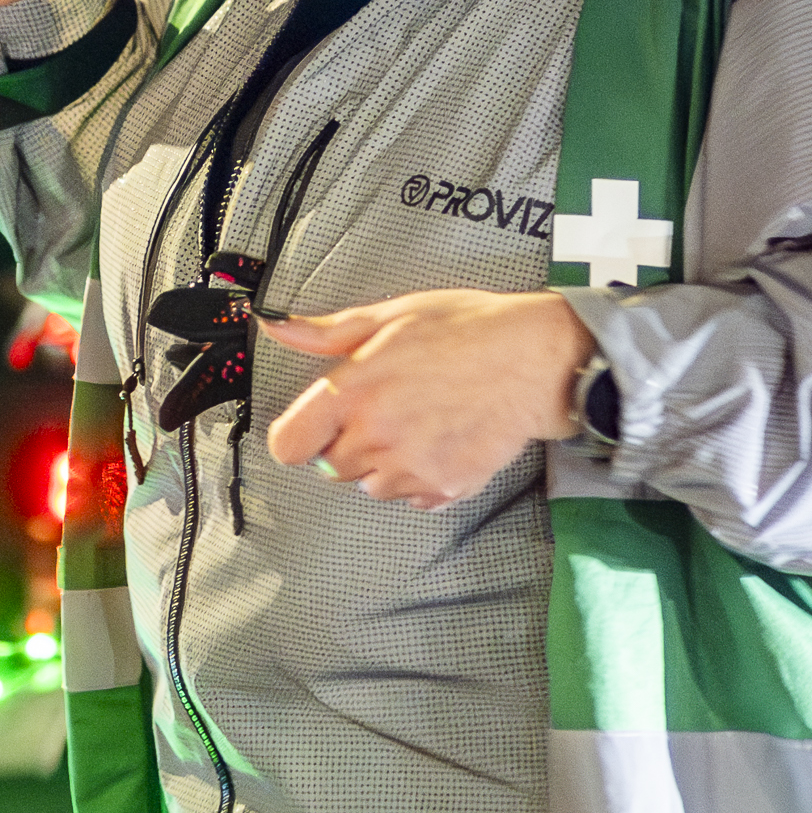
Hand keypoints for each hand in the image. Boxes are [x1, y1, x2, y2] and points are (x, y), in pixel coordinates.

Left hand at [263, 290, 591, 507]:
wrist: (534, 361)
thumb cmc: (468, 330)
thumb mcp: (392, 316)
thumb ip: (327, 332)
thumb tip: (276, 325)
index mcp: (354, 392)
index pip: (287, 445)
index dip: (298, 435)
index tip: (313, 426)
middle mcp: (376, 436)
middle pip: (330, 468)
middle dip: (348, 443)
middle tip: (385, 411)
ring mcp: (410, 467)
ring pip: (370, 485)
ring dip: (383, 463)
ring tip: (417, 424)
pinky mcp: (443, 487)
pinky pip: (411, 497)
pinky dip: (419, 478)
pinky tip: (439, 441)